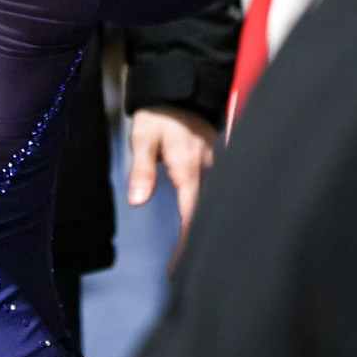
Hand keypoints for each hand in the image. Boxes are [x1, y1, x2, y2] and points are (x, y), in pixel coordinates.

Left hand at [127, 106, 216, 266]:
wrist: (181, 87)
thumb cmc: (158, 113)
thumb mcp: (143, 137)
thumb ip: (142, 169)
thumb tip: (138, 201)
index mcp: (190, 168)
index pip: (191, 215)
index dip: (186, 244)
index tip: (178, 269)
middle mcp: (209, 170)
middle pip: (209, 215)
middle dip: (199, 243)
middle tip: (187, 270)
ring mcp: (217, 166)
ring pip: (216, 205)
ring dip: (206, 228)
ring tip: (195, 254)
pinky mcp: (218, 162)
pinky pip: (217, 192)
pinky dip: (211, 211)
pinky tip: (205, 223)